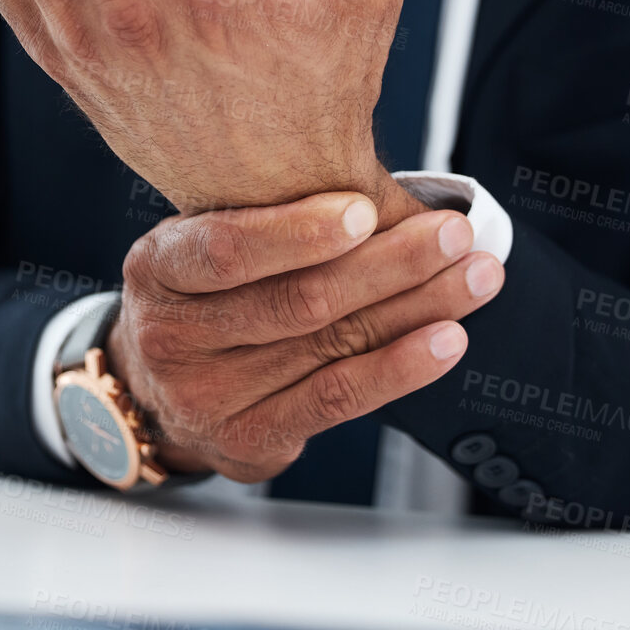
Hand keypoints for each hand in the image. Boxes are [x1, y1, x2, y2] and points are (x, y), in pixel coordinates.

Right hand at [107, 191, 505, 480]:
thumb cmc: (201, 293)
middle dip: (390, 264)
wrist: (155, 387)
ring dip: (417, 308)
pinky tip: (446, 339)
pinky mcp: (250, 440)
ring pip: (332, 346)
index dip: (298, 233)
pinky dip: (400, 367)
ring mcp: (208, 397)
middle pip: (298, 301)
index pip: (227, 250)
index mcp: (158, 267)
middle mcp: (173, 336)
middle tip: (454, 234)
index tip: (367, 210)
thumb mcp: (204, 238)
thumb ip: (269, 216)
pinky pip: (337, 400)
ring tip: (473, 276)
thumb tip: (385, 189)